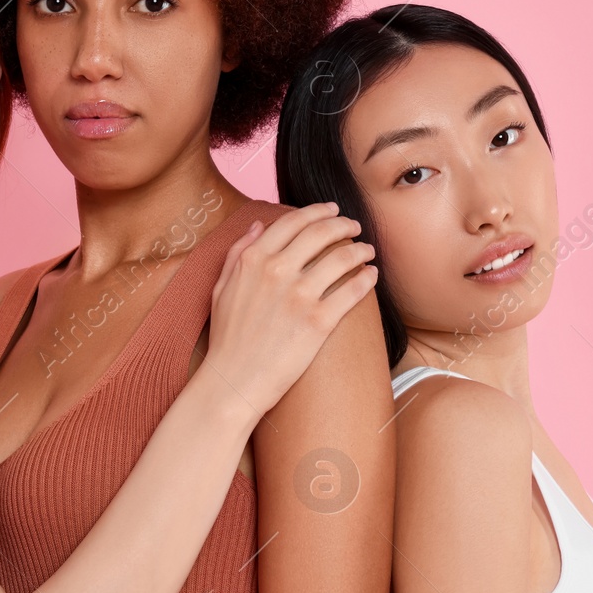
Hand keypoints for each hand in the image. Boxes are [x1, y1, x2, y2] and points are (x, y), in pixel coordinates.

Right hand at [204, 201, 378, 413]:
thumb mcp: (221, 288)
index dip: (317, 211)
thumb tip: (258, 225)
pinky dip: (366, 279)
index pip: (292, 222)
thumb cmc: (227, 338)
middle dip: (344, 225)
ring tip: (368, 251)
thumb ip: (238, 252)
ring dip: (361, 250)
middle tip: (355, 227)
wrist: (234, 382)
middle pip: (321, 233)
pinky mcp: (318, 322)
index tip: (332, 211)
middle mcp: (276, 271)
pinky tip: (371, 275)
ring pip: (342, 258)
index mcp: (253, 260)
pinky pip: (352, 291)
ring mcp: (299, 296)